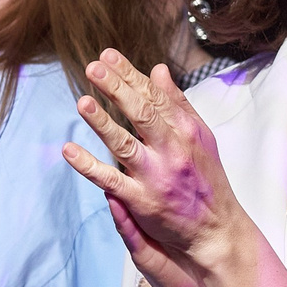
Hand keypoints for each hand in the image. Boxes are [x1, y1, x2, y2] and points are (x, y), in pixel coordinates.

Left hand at [64, 50, 241, 286]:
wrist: (217, 229)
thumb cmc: (207, 179)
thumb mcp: (201, 136)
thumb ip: (178, 103)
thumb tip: (158, 70)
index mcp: (186, 130)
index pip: (155, 95)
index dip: (130, 75)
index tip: (107, 56)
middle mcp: (172, 150)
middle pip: (141, 113)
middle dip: (117, 88)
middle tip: (93, 68)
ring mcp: (156, 176)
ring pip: (124, 144)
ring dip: (102, 123)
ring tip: (81, 102)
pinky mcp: (142, 201)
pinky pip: (110, 180)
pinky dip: (89, 166)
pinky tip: (70, 151)